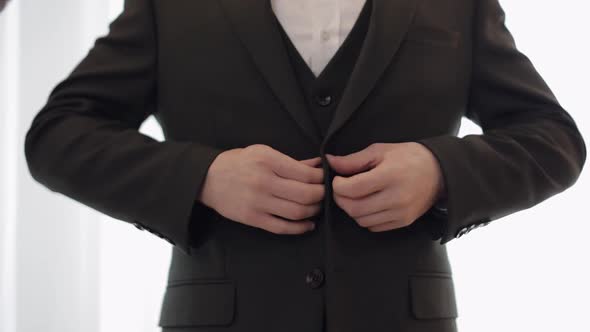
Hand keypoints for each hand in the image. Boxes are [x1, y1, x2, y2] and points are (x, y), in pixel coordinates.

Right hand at [199, 144, 323, 233]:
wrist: (208, 178)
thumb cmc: (238, 163)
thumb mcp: (263, 152)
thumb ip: (292, 161)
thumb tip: (318, 165)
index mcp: (267, 161)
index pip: (305, 174)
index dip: (321, 179)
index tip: (324, 179)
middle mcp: (263, 181)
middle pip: (305, 194)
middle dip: (321, 195)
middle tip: (324, 194)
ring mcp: (257, 202)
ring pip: (297, 212)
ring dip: (313, 211)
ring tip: (316, 207)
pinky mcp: (252, 219)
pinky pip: (282, 227)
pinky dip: (300, 228)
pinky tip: (308, 224)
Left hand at [326, 142, 444, 231]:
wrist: (439, 172)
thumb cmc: (408, 157)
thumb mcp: (380, 151)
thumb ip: (353, 160)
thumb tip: (329, 163)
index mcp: (389, 176)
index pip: (353, 189)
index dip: (338, 186)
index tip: (337, 180)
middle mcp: (396, 197)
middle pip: (354, 208)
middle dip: (341, 200)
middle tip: (341, 190)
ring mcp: (400, 213)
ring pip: (362, 220)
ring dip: (352, 210)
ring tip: (355, 196)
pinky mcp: (403, 222)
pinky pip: (374, 227)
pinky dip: (365, 218)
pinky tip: (369, 204)